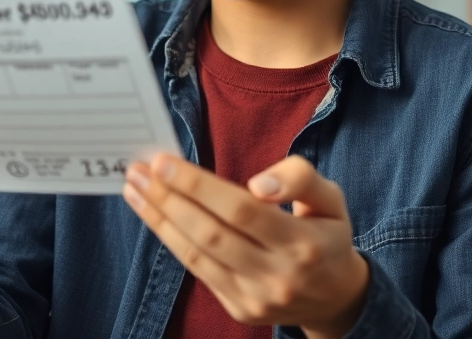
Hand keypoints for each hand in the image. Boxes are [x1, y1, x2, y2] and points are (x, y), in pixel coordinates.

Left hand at [122, 154, 368, 337]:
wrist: (336, 298)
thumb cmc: (327, 235)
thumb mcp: (330, 198)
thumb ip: (300, 178)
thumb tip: (259, 184)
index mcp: (304, 243)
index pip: (242, 210)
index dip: (198, 186)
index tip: (164, 162)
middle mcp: (279, 275)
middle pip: (211, 233)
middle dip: (169, 199)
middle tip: (139, 172)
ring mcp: (257, 298)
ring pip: (197, 255)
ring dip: (160, 220)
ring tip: (135, 190)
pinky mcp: (240, 310)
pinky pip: (198, 271)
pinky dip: (172, 241)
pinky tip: (155, 216)